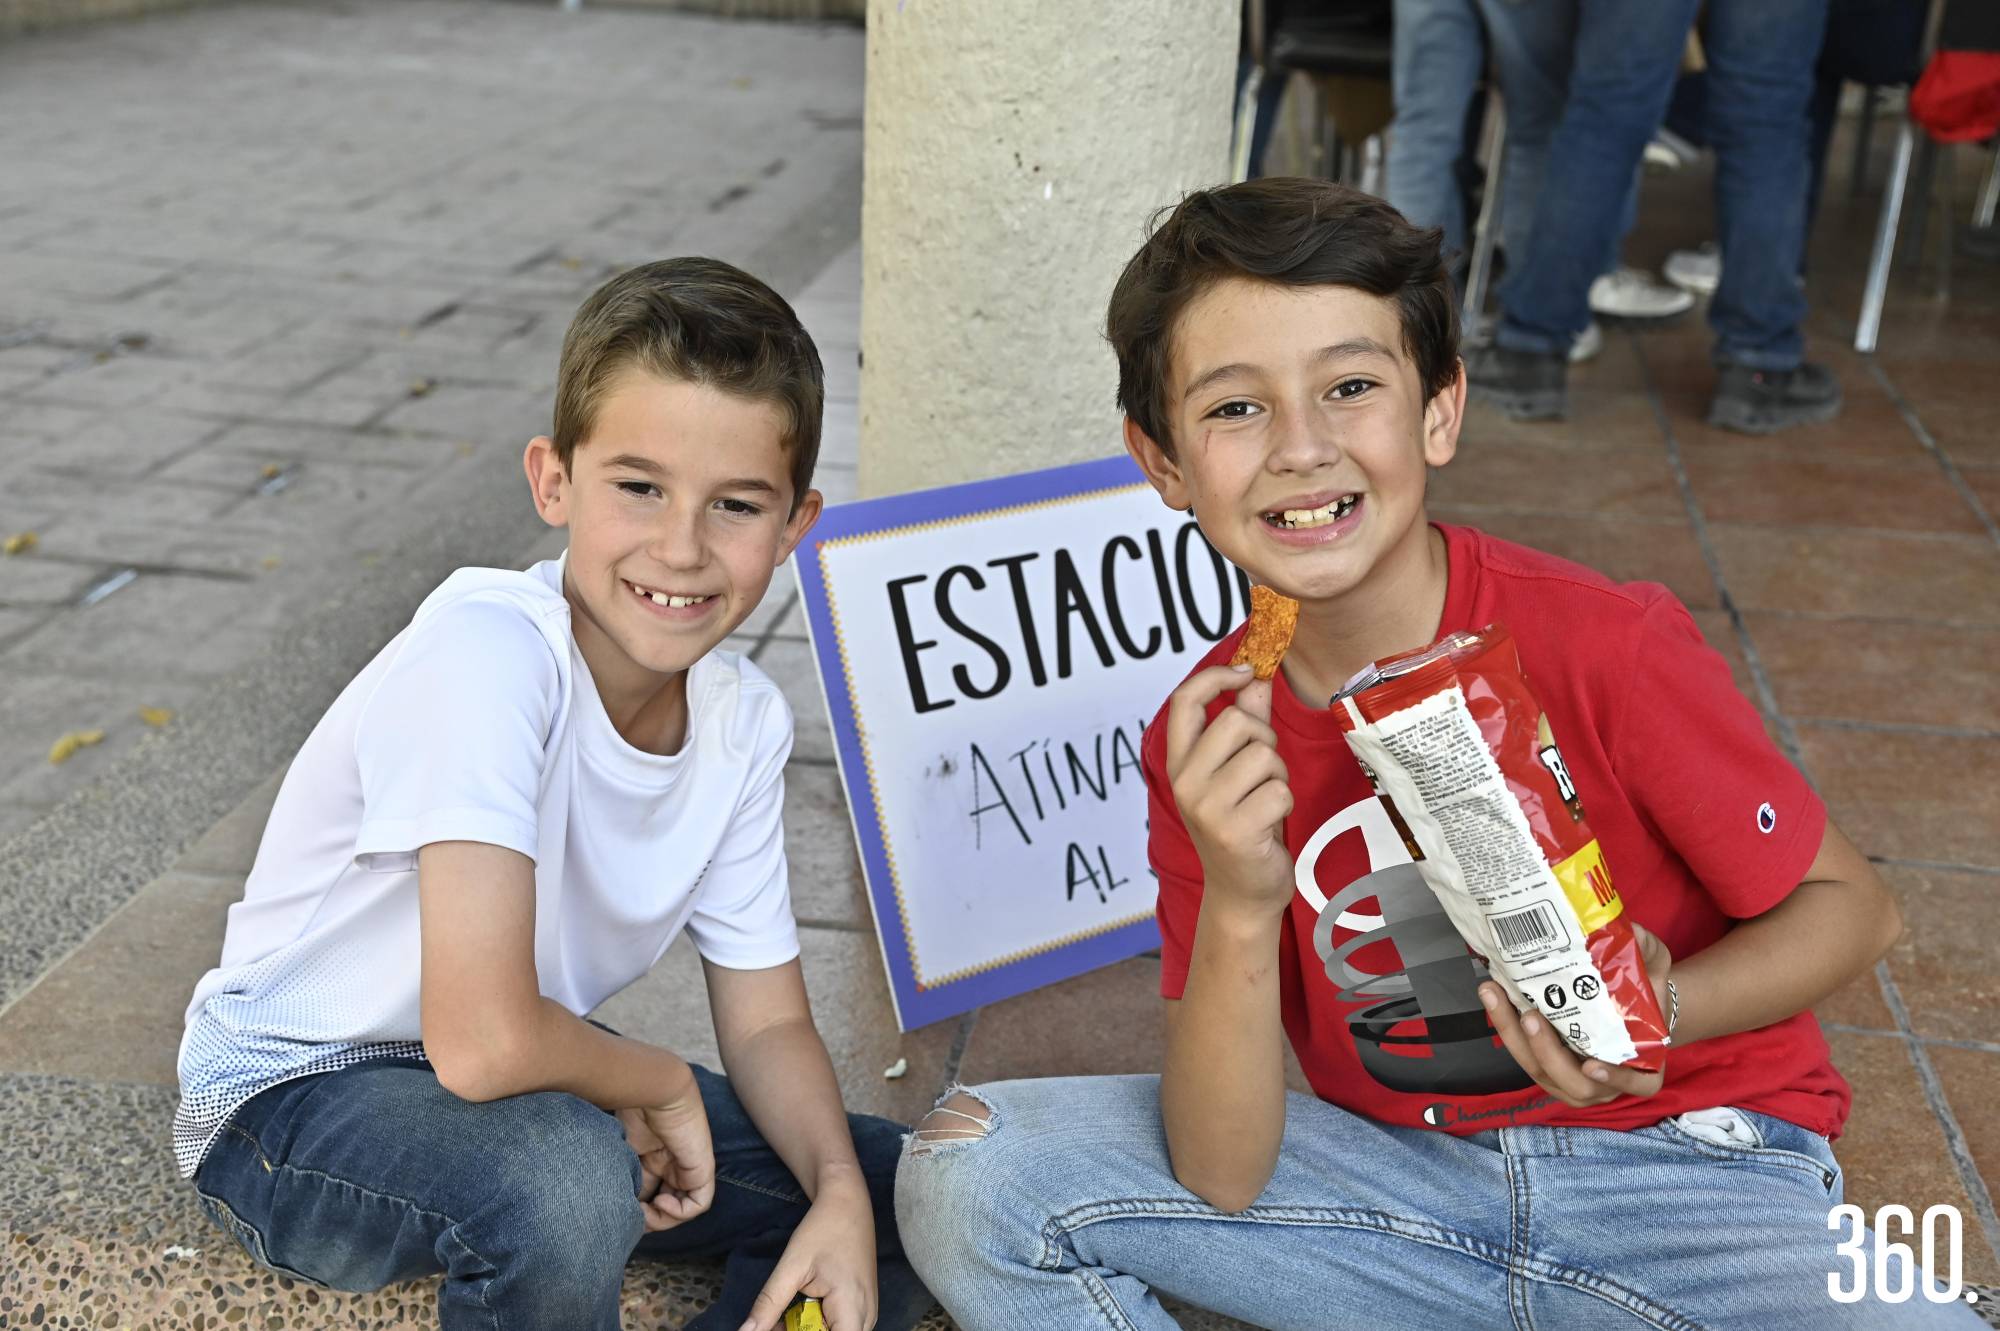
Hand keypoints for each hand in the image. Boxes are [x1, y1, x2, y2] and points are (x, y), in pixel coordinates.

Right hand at [617, 1082, 715, 1230]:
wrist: (652, 1087)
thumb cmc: (631, 1110)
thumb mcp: (619, 1151)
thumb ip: (619, 1175)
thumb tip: (608, 1207)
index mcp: (653, 1159)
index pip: (647, 1195)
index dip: (633, 1210)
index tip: (615, 1211)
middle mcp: (672, 1165)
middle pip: (665, 1205)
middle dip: (647, 1219)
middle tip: (630, 1219)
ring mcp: (688, 1166)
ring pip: (682, 1208)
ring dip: (662, 1219)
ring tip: (643, 1213)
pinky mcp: (701, 1167)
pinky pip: (699, 1202)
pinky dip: (680, 1212)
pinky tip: (660, 1200)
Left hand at [738, 1172, 877, 1330]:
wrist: (848, 1203)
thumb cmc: (823, 1228)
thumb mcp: (792, 1266)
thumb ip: (769, 1304)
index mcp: (852, 1307)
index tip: (778, 1327)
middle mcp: (866, 1316)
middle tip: (775, 1322)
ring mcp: (867, 1314)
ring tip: (781, 1318)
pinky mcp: (862, 1309)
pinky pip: (839, 1330)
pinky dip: (816, 1327)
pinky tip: (797, 1312)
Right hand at [1164, 664, 1293, 918]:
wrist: (1242, 893)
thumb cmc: (1242, 827)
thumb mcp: (1236, 772)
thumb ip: (1244, 723)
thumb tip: (1257, 677)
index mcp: (1180, 764)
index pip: (1184, 701)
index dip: (1216, 677)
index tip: (1246, 671)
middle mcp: (1185, 782)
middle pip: (1237, 723)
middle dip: (1265, 742)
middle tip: (1264, 773)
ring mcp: (1206, 807)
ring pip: (1264, 756)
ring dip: (1278, 776)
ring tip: (1265, 802)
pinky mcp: (1234, 830)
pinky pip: (1279, 791)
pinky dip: (1285, 804)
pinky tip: (1270, 825)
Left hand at [1479, 922, 1672, 1108]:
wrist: (1627, 995)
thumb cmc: (1644, 987)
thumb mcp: (1653, 965)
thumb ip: (1645, 950)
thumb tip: (1630, 931)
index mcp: (1645, 1068)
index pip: (1636, 1084)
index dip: (1615, 1079)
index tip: (1591, 1065)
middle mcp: (1608, 1082)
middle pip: (1574, 1083)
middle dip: (1548, 1052)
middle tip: (1530, 1018)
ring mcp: (1574, 1080)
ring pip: (1540, 1071)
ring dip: (1515, 1038)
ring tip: (1497, 999)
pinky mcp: (1547, 1068)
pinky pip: (1524, 1056)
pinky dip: (1507, 1031)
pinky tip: (1494, 1000)